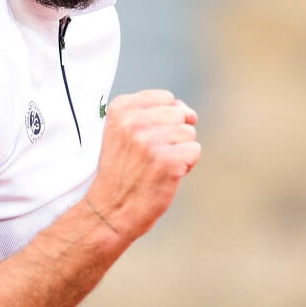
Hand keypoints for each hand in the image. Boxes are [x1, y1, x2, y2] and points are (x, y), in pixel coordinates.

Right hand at [87, 89, 200, 239]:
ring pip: (189, 132)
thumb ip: (152, 112)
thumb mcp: (123, 131)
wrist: (111, 209)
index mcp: (120, 108)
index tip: (144, 139)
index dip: (163, 119)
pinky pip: (194, 150)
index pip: (165, 97)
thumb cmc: (122, 170)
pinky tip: (166, 175)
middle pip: (179, 114)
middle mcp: (134, 121)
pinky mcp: (168, 160)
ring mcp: (150, 140)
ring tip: (157, 166)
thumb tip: (189, 112)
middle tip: (151, 156)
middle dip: (173, 135)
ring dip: (179, 151)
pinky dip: (186, 165)